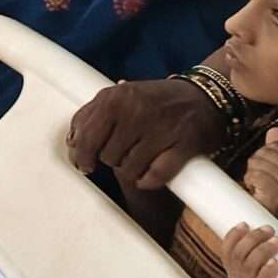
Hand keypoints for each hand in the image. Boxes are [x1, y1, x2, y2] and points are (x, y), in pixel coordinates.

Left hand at [67, 77, 224, 189]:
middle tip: (124, 152)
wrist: (205, 97)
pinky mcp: (185, 146)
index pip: (86, 137)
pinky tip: (149, 175)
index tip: (83, 164)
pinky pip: (155, 176)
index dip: (81, 156)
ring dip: (132, 170)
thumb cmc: (155, 100)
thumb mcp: (120, 96)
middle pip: (107, 156)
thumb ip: (92, 115)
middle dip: (112, 159)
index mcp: (115, 97)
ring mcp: (162, 128)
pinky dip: (149, 180)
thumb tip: (72, 142)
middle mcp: (137, 111)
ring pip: (129, 169)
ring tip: (141, 158)